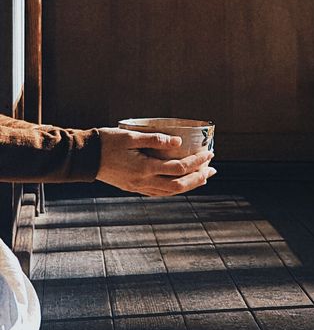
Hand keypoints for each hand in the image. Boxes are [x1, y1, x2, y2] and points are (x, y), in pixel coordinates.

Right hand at [97, 128, 215, 195]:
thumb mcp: (130, 136)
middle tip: (213, 170)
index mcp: (145, 168)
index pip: (179, 168)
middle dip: (199, 178)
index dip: (197, 162)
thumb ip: (154, 139)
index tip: (209, 153)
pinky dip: (174, 190)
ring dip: (189, 186)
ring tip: (202, 178)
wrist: (84, 158)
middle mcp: (144, 182)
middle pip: (179, 185)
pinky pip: (160, 193)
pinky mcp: (133, 188)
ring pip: (170, 192)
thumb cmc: (106, 143)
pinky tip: (180, 184)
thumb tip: (178, 142)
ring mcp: (139, 187)